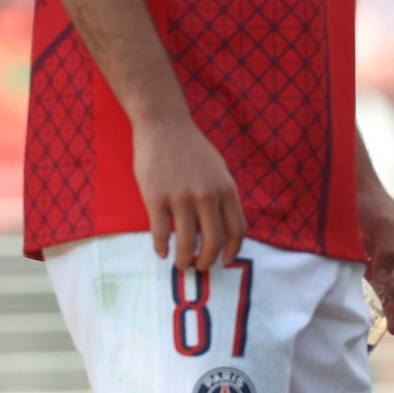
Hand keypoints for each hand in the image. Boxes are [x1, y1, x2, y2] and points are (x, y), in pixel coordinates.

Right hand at [132, 116, 245, 270]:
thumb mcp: (217, 170)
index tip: (225, 261)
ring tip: (181, 265)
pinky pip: (161, 231)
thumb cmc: (190, 148)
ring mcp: (181, 197)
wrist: (163, 125)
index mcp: (226, 189)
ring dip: (184, 259)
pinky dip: (161, 246)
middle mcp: (207, 195)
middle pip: (214, 241)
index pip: (237, 230)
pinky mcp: (156, 197)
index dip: (233, 251)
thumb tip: (218, 228)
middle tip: (200, 267)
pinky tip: (161, 252)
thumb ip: (221, 197)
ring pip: (188, 241)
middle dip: (207, 261)